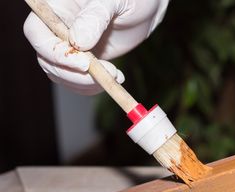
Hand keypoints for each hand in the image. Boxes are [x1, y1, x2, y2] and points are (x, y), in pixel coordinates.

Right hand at [23, 0, 168, 94]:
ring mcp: (70, 47)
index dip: (54, 52)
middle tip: (105, 75)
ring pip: (61, 75)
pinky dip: (93, 87)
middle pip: (47, 60)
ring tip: (114, 76)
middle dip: (74, 74)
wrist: (144, 8)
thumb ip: (94, 18)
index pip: (36, 34)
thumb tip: (77, 42)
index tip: (84, 63)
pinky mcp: (84, 62)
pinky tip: (115, 78)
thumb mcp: (113, 1)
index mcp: (56, 8)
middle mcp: (57, 29)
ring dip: (85, 84)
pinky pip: (78, 81)